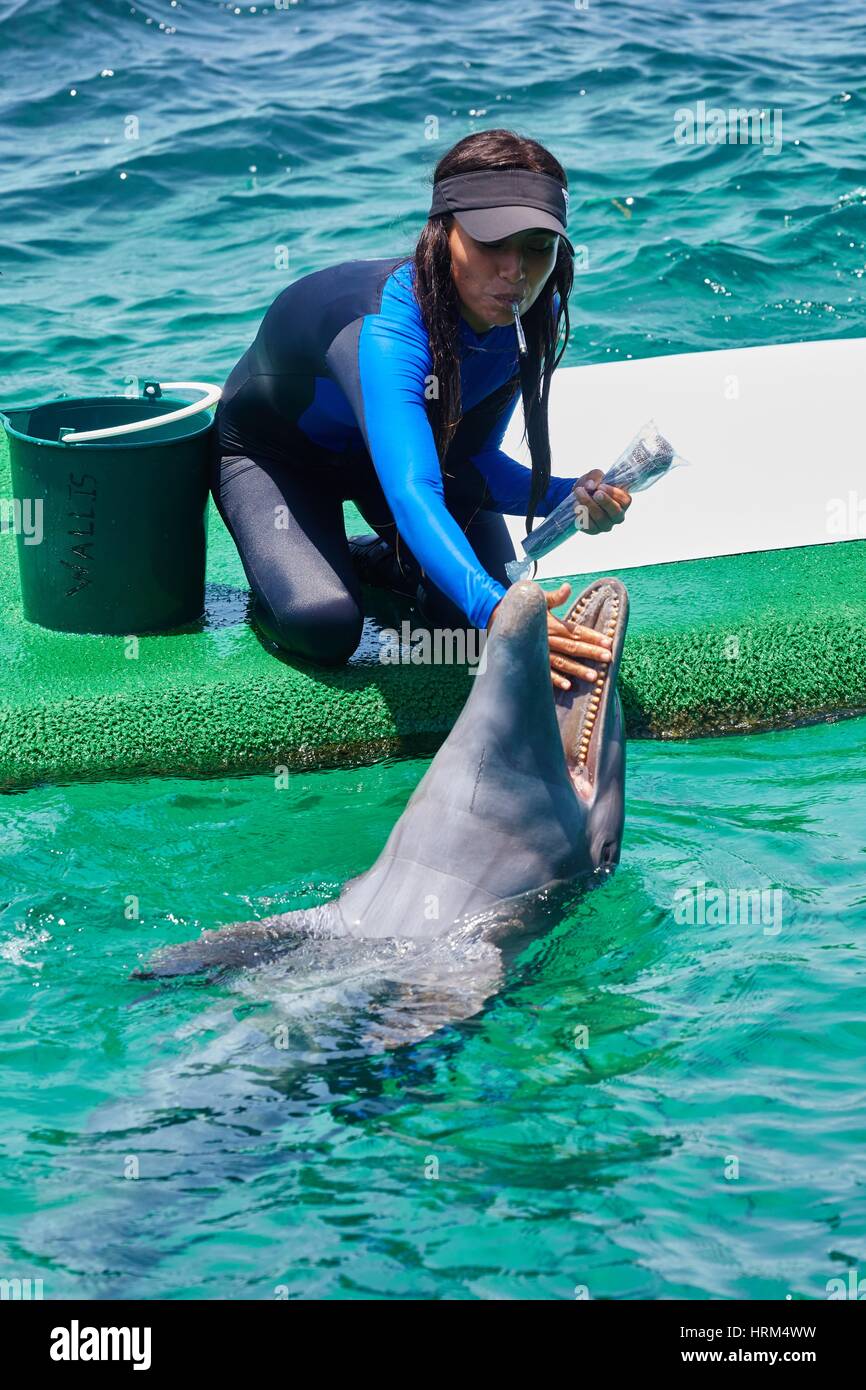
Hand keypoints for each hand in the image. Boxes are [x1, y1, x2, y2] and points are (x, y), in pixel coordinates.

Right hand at [486, 584, 612, 692]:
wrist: (494, 616)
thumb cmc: (520, 606)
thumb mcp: (537, 597)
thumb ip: (554, 596)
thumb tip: (567, 587)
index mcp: (551, 624)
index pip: (575, 630)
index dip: (592, 636)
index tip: (608, 642)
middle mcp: (546, 639)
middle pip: (572, 647)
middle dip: (591, 653)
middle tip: (608, 658)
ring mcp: (538, 651)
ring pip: (561, 662)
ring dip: (577, 670)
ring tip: (593, 677)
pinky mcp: (529, 660)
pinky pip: (543, 672)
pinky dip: (555, 680)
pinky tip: (567, 686)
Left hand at [572, 469, 631, 533]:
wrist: (579, 495)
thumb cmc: (592, 486)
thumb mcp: (595, 476)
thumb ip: (595, 477)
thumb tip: (590, 486)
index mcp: (622, 502)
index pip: (625, 501)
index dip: (614, 493)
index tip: (601, 486)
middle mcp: (617, 516)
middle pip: (616, 512)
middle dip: (605, 502)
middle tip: (595, 493)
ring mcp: (606, 525)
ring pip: (600, 518)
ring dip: (588, 504)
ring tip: (579, 492)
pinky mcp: (593, 530)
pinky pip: (588, 526)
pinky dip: (581, 514)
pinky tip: (576, 504)